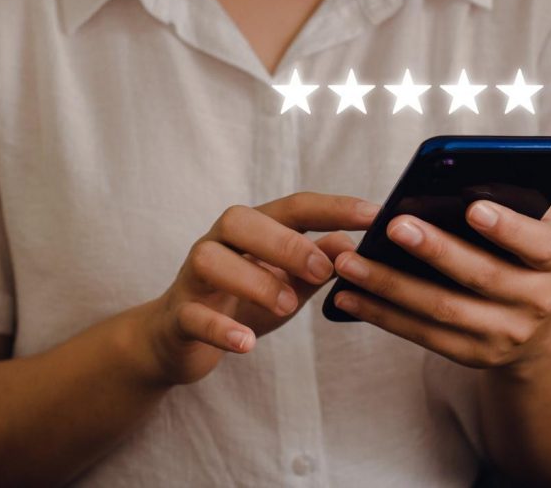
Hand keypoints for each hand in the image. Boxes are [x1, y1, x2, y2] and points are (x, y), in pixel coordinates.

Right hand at [144, 192, 377, 384]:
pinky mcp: (178, 316)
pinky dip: (220, 329)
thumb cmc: (238, 304)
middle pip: (240, 220)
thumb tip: (352, 245)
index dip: (332, 208)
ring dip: (253, 280)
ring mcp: (193, 279)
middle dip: (285, 242)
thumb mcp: (286, 285)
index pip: (292, 208)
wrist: (176, 339)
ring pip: (210, 260)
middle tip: (323, 270)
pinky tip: (245, 343)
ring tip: (286, 305)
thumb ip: (316, 266)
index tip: (373, 215)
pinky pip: (192, 315)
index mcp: (250, 232)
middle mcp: (217, 244)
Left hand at [331, 200, 550, 370]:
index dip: (507, 227)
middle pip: (480, 276)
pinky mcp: (472, 355)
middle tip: (392, 225)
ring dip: (388, 285)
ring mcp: (504, 334)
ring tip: (349, 261)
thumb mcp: (534, 231)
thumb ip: (509, 204)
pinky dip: (381, 314)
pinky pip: (421, 334)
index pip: (537, 244)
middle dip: (434, 250)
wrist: (542, 332)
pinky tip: (348, 295)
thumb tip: (458, 178)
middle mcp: (536, 301)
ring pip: (441, 309)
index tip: (473, 208)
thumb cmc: (524, 258)